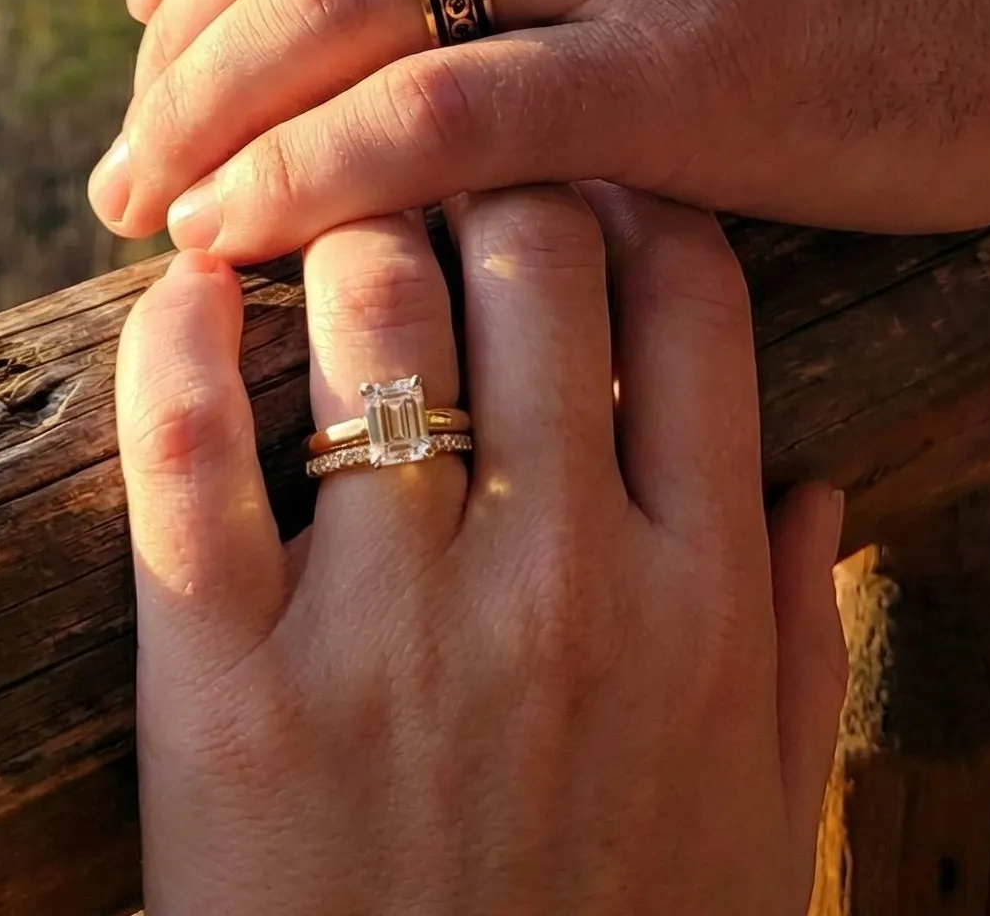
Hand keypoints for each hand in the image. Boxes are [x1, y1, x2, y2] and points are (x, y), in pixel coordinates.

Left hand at [115, 184, 847, 915]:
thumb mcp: (765, 823)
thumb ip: (807, 639)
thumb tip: (817, 476)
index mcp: (703, 597)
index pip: (694, 295)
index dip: (640, 193)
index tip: (590, 174)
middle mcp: (564, 579)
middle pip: (537, 252)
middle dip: (493, 175)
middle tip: (446, 166)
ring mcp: (393, 626)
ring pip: (373, 309)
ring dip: (345, 227)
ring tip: (320, 215)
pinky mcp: (229, 687)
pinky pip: (187, 450)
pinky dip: (172, 339)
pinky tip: (182, 290)